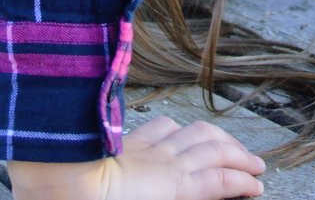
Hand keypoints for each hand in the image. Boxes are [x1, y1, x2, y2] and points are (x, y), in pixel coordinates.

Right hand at [6, 117, 265, 199]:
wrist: (61, 186)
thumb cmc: (58, 184)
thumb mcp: (73, 174)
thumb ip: (87, 171)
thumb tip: (66, 179)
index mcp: (124, 149)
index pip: (158, 130)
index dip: (178, 133)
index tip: (187, 136)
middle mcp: (149, 151)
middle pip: (194, 132)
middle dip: (218, 137)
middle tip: (235, 150)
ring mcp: (166, 165)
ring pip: (214, 149)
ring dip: (238, 155)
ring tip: (255, 166)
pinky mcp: (178, 186)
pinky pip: (219, 179)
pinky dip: (241, 179)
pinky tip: (256, 185)